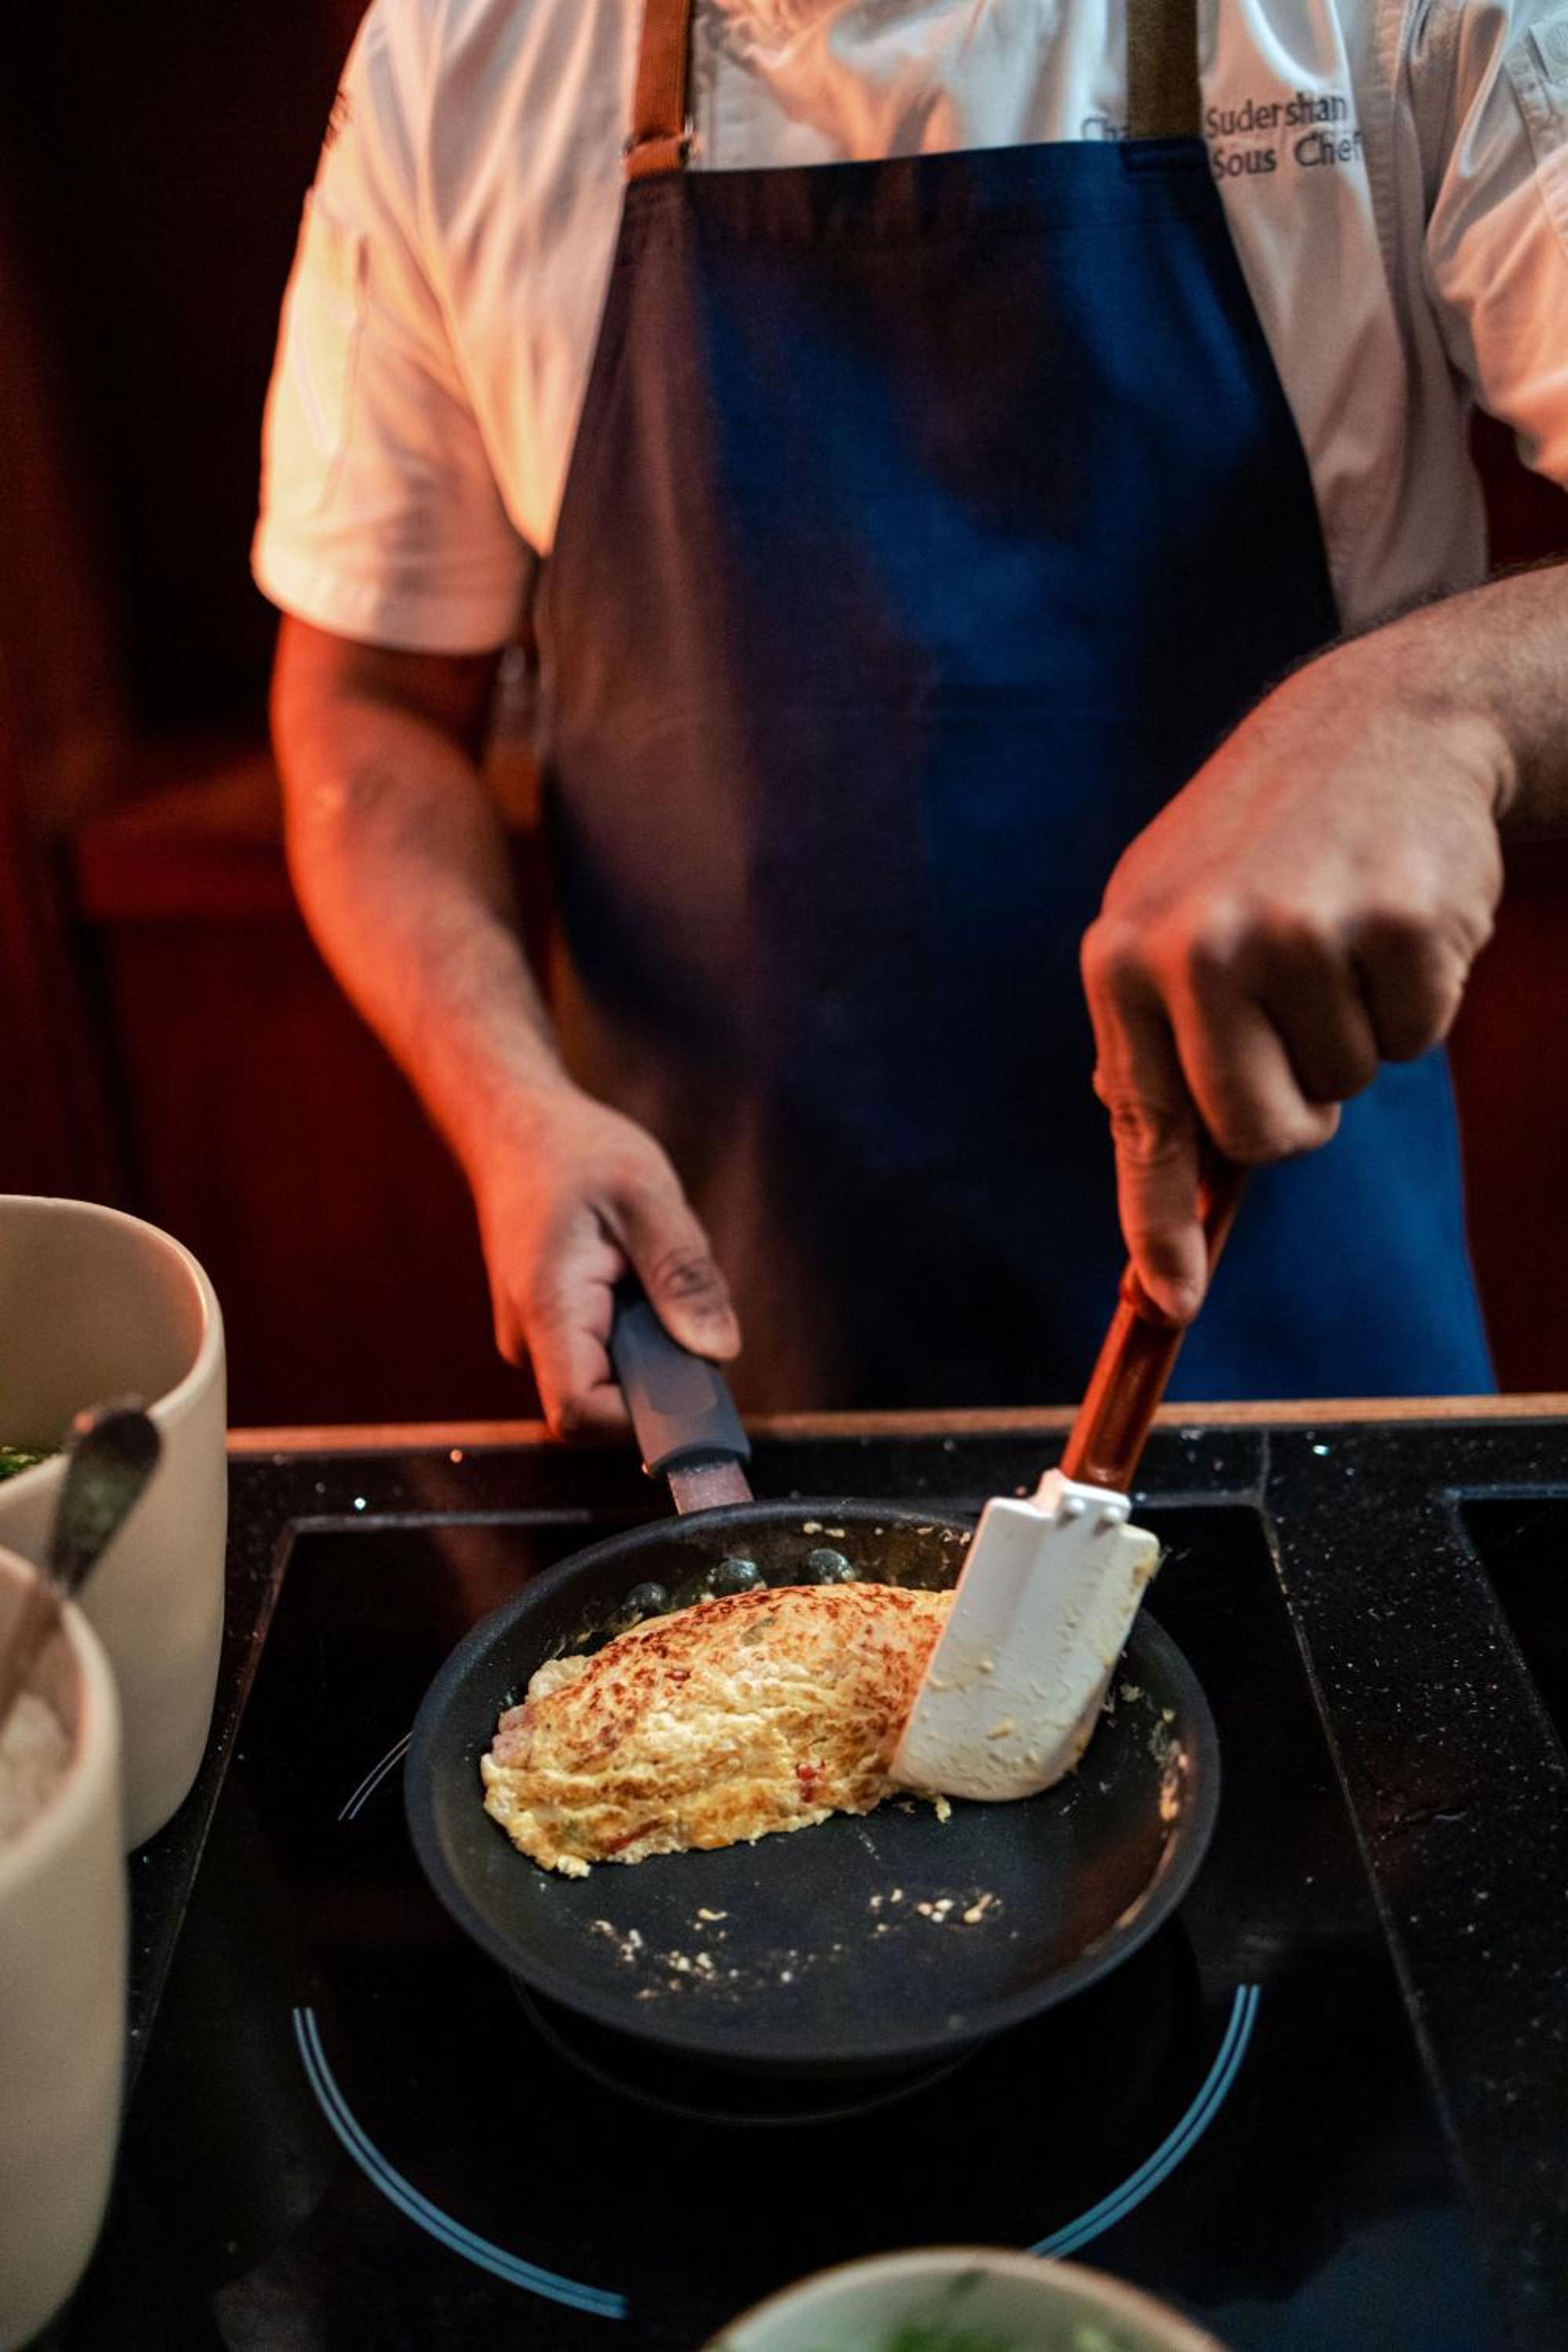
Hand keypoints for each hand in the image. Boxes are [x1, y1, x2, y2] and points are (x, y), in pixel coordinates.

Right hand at [468, 1086, 739, 1439]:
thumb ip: (683, 1276)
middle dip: (667, 1357)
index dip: (645, 1414)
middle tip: (674, 1278)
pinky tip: (635, 1262)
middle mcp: (532, 1341)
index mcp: (548, 1311)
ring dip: (659, 1331)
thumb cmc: (574, 1150)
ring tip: (648, 1256)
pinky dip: (644, 1317)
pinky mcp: (556, 1329)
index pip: (581, 1415)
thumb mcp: (646, 1197)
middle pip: (612, 1402)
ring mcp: (540, 1338)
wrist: (514, 1125)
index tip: (696, 1370)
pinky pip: (616, 1348)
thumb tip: (720, 1352)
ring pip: (622, 1373)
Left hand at [1080, 647, 1506, 1320]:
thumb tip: (1144, 1155)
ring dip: (1355, 1031)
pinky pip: (1417, 1036)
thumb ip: (1150, 1033)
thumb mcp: (1170, 915)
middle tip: (1302, 1027)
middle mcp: (1198, 946)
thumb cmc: (1262, 843)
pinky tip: (1391, 914)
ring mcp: (1299, 933)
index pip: (1144, 1125)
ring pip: (1348, 1085)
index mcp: (1124, 955)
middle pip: (1261, 1134)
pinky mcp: (1396, 923)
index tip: (1173, 1304)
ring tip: (1340, 934)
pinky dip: (1416, 997)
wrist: (1377, 722)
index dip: (1159, 1229)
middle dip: (1297, 1109)